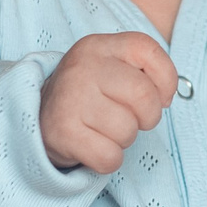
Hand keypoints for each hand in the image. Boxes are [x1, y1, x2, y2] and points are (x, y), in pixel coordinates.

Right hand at [39, 32, 176, 172]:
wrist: (40, 119)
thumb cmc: (90, 95)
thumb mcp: (112, 68)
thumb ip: (144, 72)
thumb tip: (165, 97)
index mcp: (98, 47)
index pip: (147, 50)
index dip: (165, 78)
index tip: (159, 95)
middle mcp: (83, 68)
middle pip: (144, 96)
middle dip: (148, 116)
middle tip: (132, 118)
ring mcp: (70, 99)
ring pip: (128, 130)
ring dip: (124, 139)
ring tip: (105, 129)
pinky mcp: (64, 133)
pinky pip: (110, 157)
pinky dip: (109, 159)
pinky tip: (94, 146)